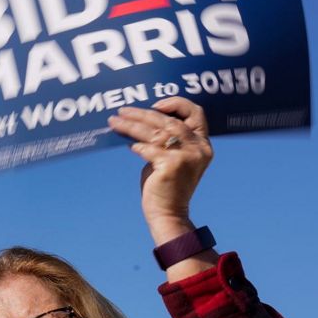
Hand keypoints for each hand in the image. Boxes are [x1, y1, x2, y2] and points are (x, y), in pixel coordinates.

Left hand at [107, 97, 212, 243]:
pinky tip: (126, 143)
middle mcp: (198, 148)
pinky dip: (135, 144)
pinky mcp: (172, 166)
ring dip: (132, 125)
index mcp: (202, 144)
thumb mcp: (171, 157)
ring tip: (114, 121)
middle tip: (122, 110)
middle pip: (169, 121)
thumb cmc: (165, 185)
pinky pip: (149, 149)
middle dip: (143, 114)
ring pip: (156, 132)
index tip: (155, 104)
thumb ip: (165, 140)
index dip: (176, 104)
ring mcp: (186, 157)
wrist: (168, 213)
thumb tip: (140, 120)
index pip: (197, 113)